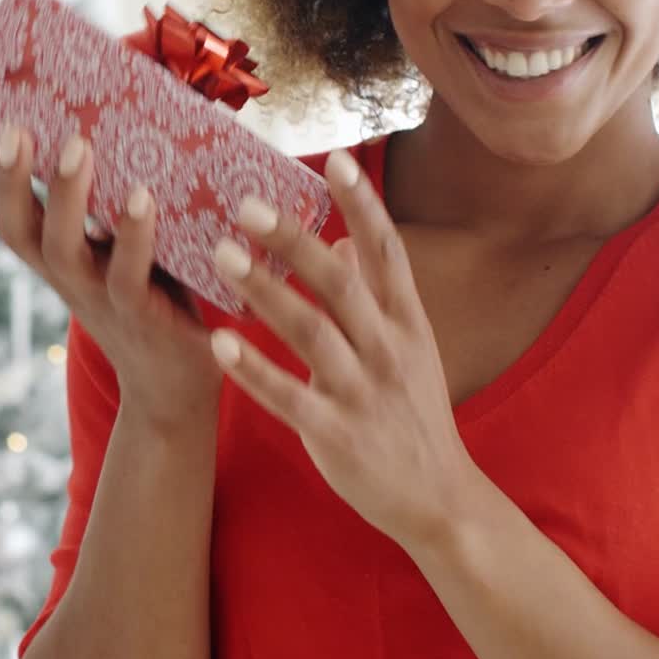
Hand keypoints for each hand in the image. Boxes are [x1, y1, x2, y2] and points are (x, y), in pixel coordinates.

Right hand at [0, 117, 224, 432]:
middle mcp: (63, 272)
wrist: (172, 385)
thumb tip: (109, 134)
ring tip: (78, 146)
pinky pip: (130, 275)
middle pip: (18, 228)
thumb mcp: (116, 247)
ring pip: (65, 248)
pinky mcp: (140, 313)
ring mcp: (98, 294)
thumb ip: (108, 202)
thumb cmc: (148, 296)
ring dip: (66, 197)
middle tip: (15, 126)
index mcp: (51, 252)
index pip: (2, 204)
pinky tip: (144, 196)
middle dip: (10, 178)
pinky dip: (135, 237)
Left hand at [208, 147, 478, 551]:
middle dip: (295, 240)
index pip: (388, 252)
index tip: (337, 158)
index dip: (364, 205)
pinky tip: (217, 342)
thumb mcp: (410, 348)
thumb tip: (342, 241)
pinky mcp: (335, 435)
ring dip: (265, 291)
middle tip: (247, 203)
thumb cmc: (414, 413)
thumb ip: (377, 294)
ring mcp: (362, 393)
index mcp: (408, 323)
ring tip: (221, 255)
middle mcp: (389, 350)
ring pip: (311, 332)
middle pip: (341, 283)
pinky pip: (287, 397)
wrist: (440, 501)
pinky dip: (252, 369)